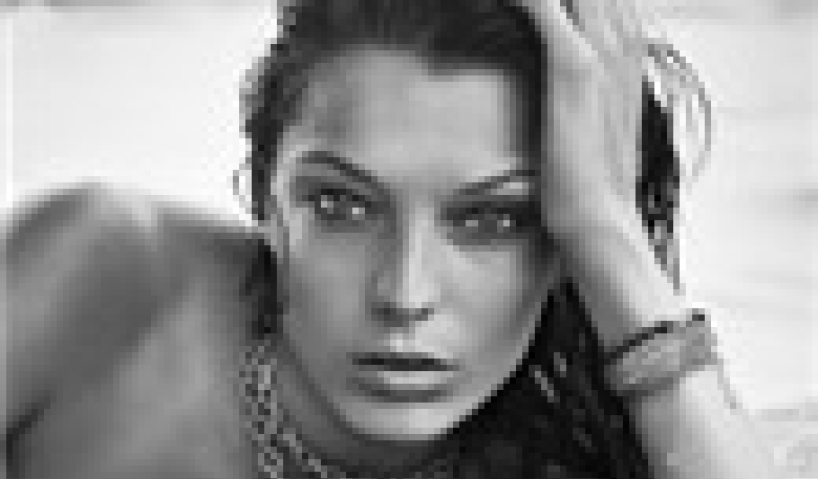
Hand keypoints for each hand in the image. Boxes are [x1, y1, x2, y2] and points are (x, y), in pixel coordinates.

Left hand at [521, 0, 688, 348]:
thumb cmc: (589, 180)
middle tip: (504, 0)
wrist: (599, 221)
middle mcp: (620, 42)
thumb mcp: (592, 124)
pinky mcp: (573, 67)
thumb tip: (557, 87)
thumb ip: (582, 92)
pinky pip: (541, 6)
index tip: (525, 4)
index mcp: (626, 52)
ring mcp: (601, 51)